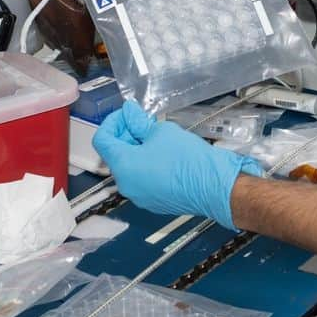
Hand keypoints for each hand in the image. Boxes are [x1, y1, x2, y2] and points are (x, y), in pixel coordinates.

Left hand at [92, 100, 262, 228]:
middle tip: (145, 123)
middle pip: (116, 155)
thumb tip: (130, 114)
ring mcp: (140, 196)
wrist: (214, 186)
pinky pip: (144, 180)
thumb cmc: (189, 161)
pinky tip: (166, 156)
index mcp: (123, 166)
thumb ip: (139, 122)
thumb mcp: (161, 131)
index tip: (127, 114)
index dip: (113, 122)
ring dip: (138, 150)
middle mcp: (126, 185)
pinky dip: (148, 166)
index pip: (102, 140)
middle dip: (127, 135)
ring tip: (159, 138)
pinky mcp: (155, 202)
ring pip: (130, 168)